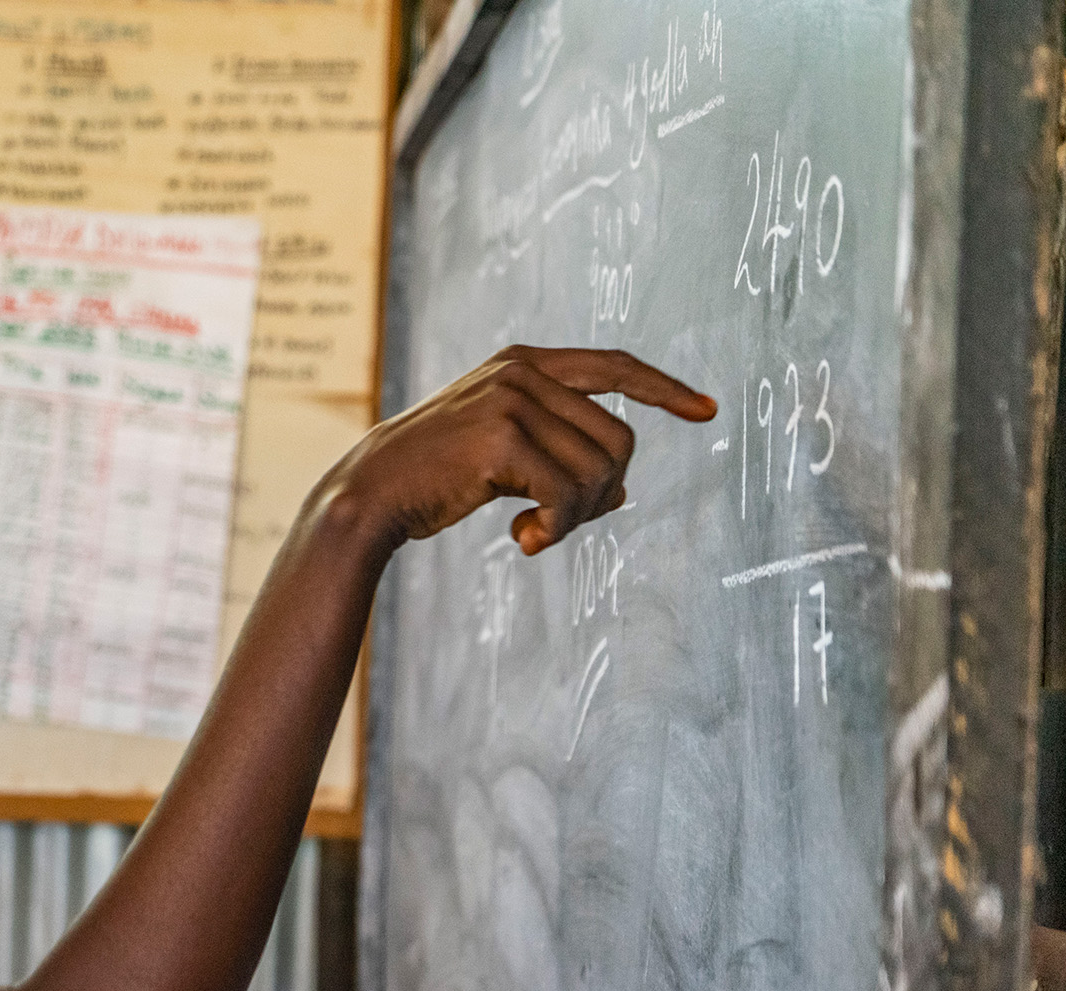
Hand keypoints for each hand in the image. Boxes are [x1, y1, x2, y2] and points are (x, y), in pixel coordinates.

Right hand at [323, 345, 716, 556]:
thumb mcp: (501, 456)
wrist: (371, 493)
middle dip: (604, 491)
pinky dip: (556, 529)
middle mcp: (521, 371)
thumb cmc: (434, 479)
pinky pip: (569, 494)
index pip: (613, 366)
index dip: (663, 389)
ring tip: (535, 532)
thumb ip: (557, 456)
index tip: (706, 410)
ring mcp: (511, 400)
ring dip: (577, 517)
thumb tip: (622, 492)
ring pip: (601, 469)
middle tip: (561, 523)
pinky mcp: (502, 438)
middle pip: (619, 437)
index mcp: (523, 362)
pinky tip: (521, 541)